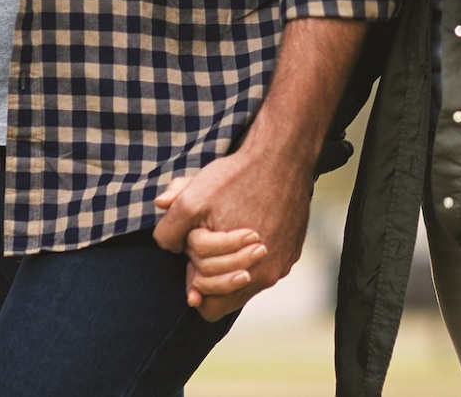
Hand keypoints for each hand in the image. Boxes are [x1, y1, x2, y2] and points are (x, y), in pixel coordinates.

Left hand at [153, 143, 314, 321]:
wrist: (283, 155)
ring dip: (233, 267)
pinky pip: (267, 267)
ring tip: (226, 237)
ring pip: (249, 282)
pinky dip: (253, 256)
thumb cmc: (236, 177)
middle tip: (206, 249)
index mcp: (240, 268)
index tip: (192, 262)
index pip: (209, 305)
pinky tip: (248, 228)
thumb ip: (170, 229)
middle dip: (213, 277)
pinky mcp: (293, 250)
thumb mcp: (192, 198)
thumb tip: (167, 245)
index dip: (194, 283)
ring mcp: (283, 263)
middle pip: (229, 298)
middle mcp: (266, 273)